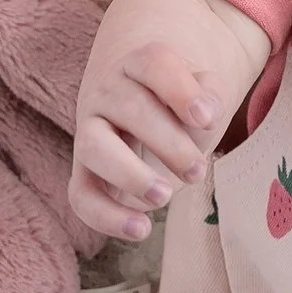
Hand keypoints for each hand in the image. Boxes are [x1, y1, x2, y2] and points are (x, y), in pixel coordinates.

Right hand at [70, 40, 227, 242]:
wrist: (142, 108)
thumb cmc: (178, 102)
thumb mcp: (200, 91)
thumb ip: (210, 94)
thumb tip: (207, 113)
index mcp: (139, 63)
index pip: (154, 64)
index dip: (180, 90)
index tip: (206, 118)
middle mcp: (107, 91)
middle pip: (131, 109)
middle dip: (170, 144)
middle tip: (198, 171)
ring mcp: (89, 129)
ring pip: (95, 148)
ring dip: (130, 175)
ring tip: (164, 198)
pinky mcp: (83, 170)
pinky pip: (81, 194)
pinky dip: (106, 216)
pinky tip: (141, 229)